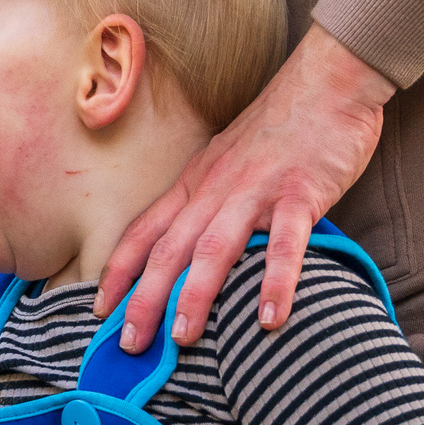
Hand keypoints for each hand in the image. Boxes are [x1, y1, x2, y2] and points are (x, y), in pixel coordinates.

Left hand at [95, 24, 395, 350]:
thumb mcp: (226, 163)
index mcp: (195, 183)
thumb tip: (190, 248)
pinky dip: (277, 281)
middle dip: (144, 298)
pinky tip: (271, 319)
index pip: (144, 231)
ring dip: (195, 295)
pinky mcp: (301, 193)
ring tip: (181, 338)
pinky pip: (287, 244)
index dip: (118, 270)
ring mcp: (257, 191)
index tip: (96, 309)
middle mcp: (215, 189)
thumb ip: (208, 202)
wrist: (326, 80)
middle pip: (170, 249)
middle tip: (127, 344)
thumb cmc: (277, 128)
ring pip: (215, 248)